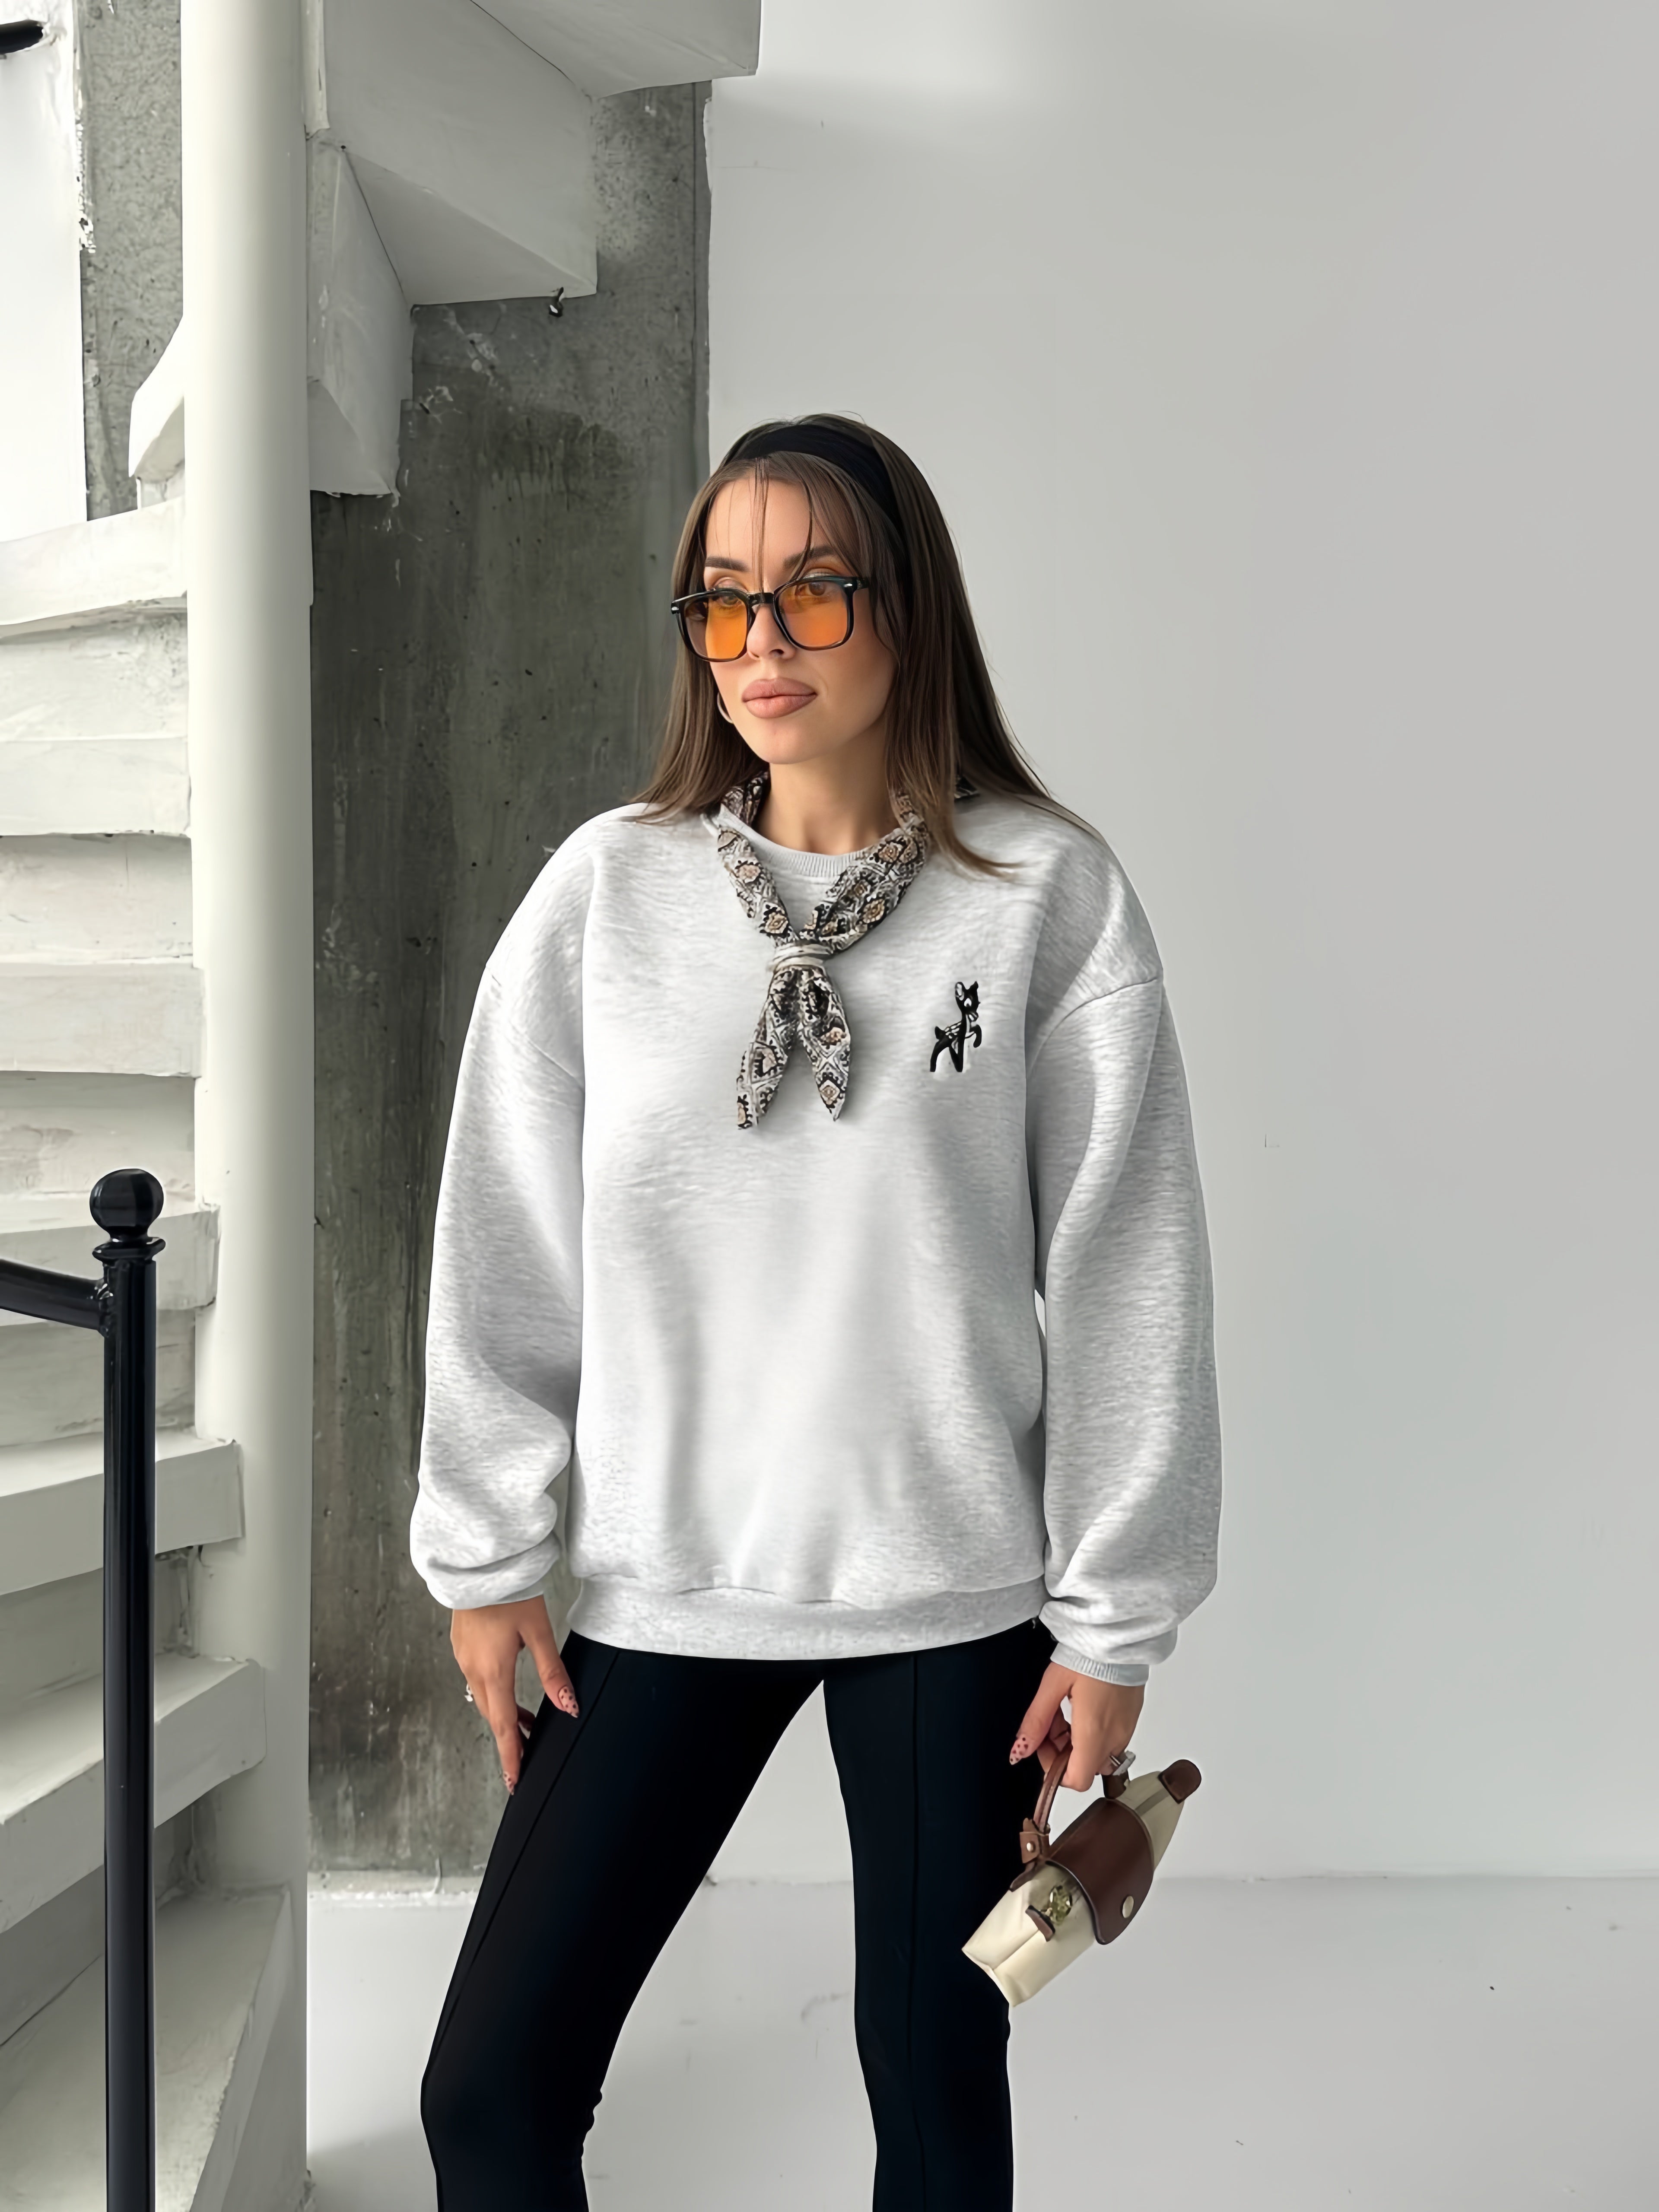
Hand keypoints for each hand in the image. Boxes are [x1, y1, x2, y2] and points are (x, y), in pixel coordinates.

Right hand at [451, 1596, 576, 1793]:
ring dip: (505, 1717)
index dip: (512, 1756)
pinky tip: (510, 1692)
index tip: (515, 1782)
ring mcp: (464, 1658)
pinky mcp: (462, 1647)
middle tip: (528, 1758)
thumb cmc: (511, 1593)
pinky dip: (496, 1696)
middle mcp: (474, 1669)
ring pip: (485, 1700)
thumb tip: (569, 1707)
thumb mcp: (540, 1632)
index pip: (505, 1726)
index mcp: (494, 1670)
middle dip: (510, 1741)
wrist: (480, 1564)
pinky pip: (478, 1682)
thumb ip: (553, 1672)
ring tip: (529, 1727)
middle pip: (493, 1717)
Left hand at [1009, 1661, 1143, 1791]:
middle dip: (1063, 1752)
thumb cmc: (1087, 1656)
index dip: (1055, 1771)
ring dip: (1078, 1743)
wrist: (1117, 1637)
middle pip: (1085, 1767)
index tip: (1044, 1748)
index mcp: (1093, 1733)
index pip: (1077, 1780)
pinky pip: (1111, 1740)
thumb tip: (1019, 1750)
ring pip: (1098, 1755)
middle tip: (1051, 1723)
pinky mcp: (1132, 1719)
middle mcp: (1113, 1737)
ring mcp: (1126, 1730)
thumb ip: (1035, 1722)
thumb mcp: (1051, 1686)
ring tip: (1066, 1711)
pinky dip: (1093, 1733)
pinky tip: (1083, 1707)